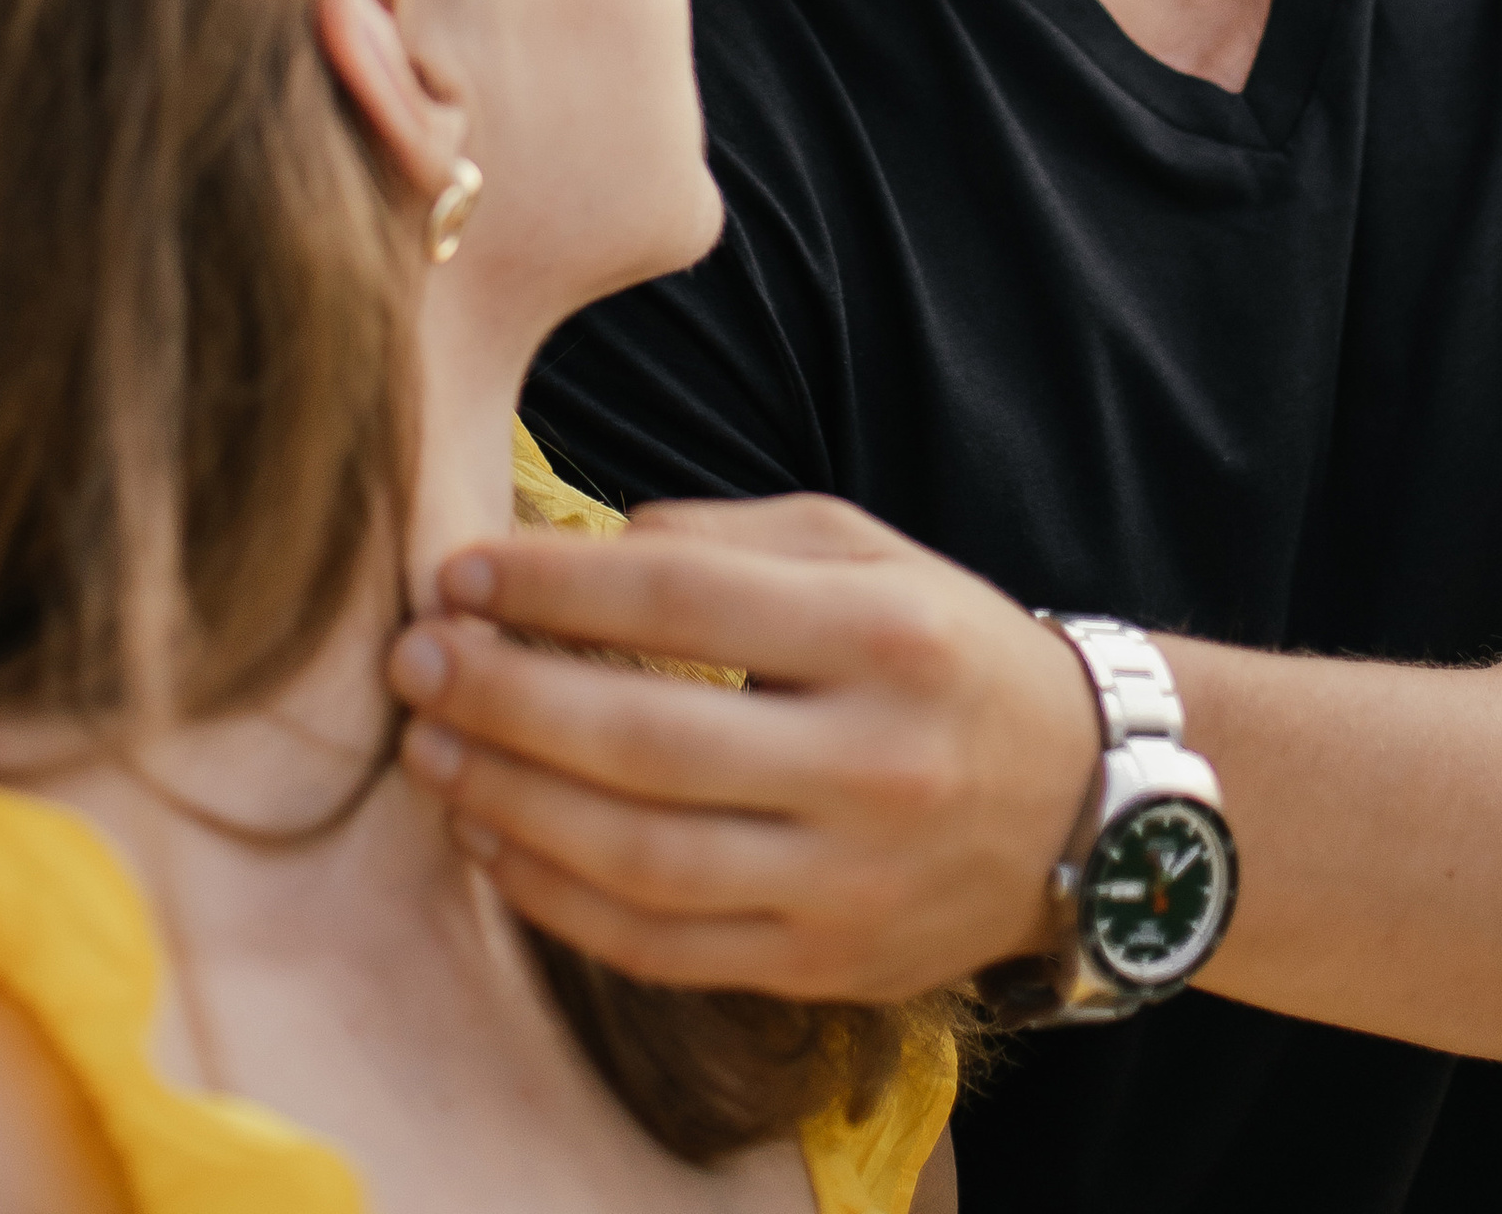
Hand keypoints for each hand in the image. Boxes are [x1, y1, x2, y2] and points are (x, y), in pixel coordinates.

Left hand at [389, 492, 1099, 999]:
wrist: (1086, 807)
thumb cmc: (949, 653)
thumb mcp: (869, 553)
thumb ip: (732, 536)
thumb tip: (586, 546)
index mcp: (884, 633)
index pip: (686, 596)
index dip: (557, 585)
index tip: (461, 570)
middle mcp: (871, 762)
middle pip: (649, 738)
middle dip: (508, 698)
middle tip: (415, 662)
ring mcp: (848, 880)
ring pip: (644, 859)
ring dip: (514, 804)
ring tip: (432, 751)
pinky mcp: (822, 966)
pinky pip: (662, 947)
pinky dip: (560, 900)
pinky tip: (496, 842)